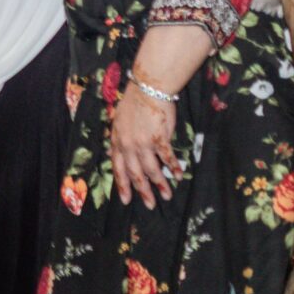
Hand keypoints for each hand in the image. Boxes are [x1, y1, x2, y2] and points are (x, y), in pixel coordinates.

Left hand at [107, 81, 180, 208]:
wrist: (148, 88)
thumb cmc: (134, 104)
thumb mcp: (119, 122)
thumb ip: (119, 139)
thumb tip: (115, 153)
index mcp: (117, 141)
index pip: (118, 168)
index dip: (122, 185)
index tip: (126, 200)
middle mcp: (128, 144)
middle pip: (135, 173)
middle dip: (142, 191)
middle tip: (150, 205)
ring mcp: (143, 142)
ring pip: (151, 169)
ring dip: (160, 184)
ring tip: (167, 195)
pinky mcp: (158, 138)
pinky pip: (166, 157)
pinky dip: (173, 168)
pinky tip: (178, 176)